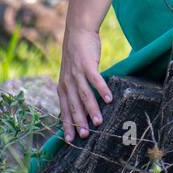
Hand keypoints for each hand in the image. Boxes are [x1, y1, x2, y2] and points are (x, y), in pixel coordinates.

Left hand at [57, 25, 112, 141]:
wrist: (78, 32)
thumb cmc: (77, 55)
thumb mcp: (70, 74)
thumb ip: (73, 89)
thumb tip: (81, 107)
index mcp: (63, 86)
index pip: (64, 109)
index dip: (67, 124)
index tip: (70, 140)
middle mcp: (68, 81)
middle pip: (73, 105)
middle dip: (78, 122)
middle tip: (84, 136)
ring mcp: (77, 73)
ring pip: (84, 95)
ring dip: (91, 109)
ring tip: (98, 123)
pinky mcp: (87, 64)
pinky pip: (95, 79)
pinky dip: (102, 89)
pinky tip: (109, 99)